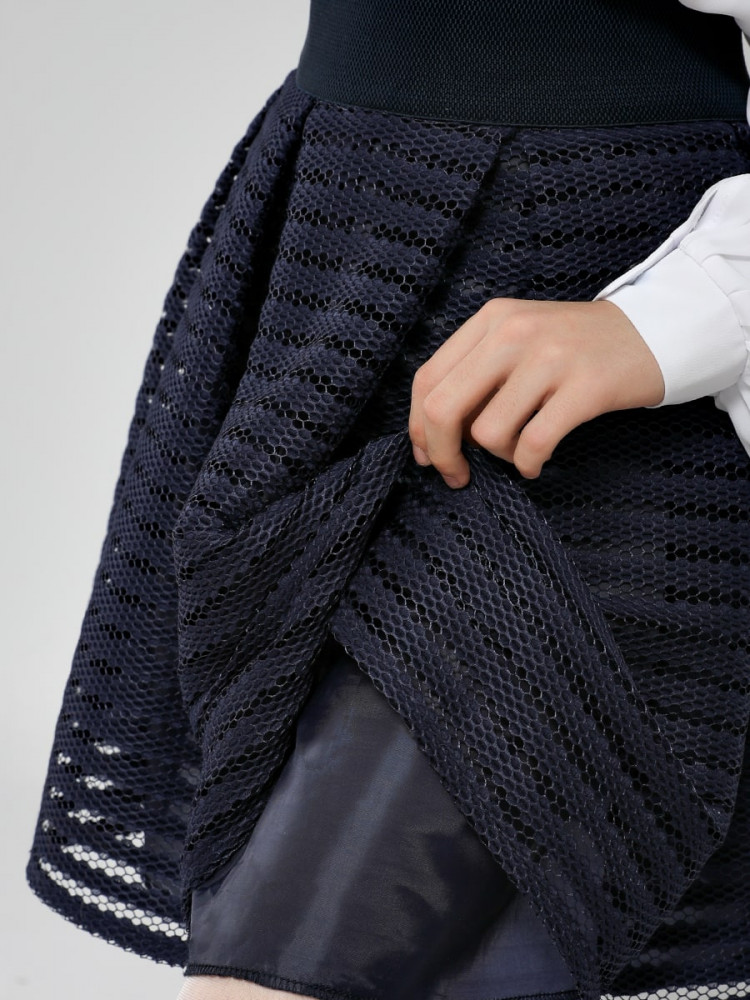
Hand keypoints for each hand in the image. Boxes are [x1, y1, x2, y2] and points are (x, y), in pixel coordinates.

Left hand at [408, 297, 664, 484]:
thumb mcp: (518, 338)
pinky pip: (533, 443)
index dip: (418, 427)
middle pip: (444, 407)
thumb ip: (475, 372)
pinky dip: (528, 465)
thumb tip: (429, 434)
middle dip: (442, 453)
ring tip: (519, 450)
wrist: (652, 332)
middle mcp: (514, 333)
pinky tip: (536, 463)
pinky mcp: (585, 387)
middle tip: (456, 476)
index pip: (427, 379)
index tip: (428, 456)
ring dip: (499, 456)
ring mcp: (551, 358)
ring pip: (488, 432)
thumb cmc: (573, 348)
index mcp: (491, 320)